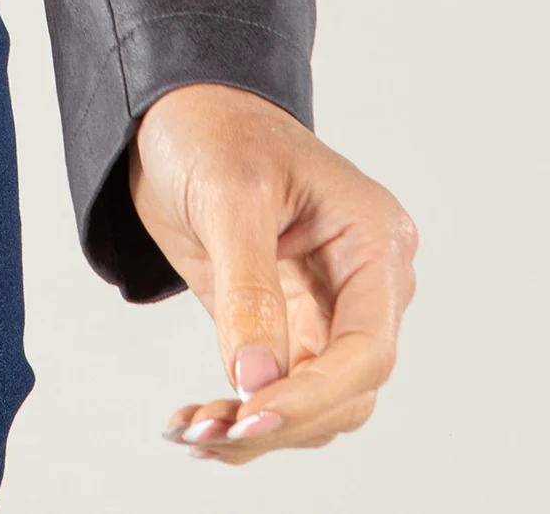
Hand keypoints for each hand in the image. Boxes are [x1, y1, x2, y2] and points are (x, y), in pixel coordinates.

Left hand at [132, 83, 415, 462]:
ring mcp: (328, 310)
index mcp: (372, 239)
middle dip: (282, 421)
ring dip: (260, 429)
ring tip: (193, 430)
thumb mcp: (229, 196)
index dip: (315, 394)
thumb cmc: (214, 129)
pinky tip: (196, 423)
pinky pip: (282, 394)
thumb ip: (249, 290)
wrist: (177, 114)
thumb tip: (256, 382)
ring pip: (319, 407)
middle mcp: (364, 284)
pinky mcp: (290, 329)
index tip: (252, 414)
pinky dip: (243, 415)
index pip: (367, 346)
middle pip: (347, 391)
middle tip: (208, 435)